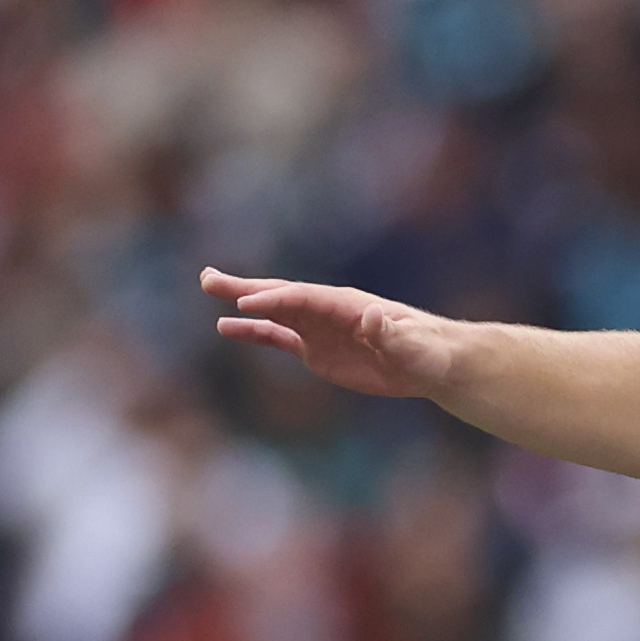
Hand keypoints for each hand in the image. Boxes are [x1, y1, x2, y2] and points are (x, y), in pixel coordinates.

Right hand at [198, 269, 449, 403]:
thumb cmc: (426, 352)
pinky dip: (252, 331)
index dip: (274, 300)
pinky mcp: (315, 349)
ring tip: (209, 289)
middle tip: (208, 279)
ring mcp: (318, 328)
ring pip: (272, 312)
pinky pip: (277, 337)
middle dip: (245, 287)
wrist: (431, 362)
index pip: (302, 298)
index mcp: (346, 305)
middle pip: (280, 294)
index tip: (244, 304)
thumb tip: (373, 316)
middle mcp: (326, 311)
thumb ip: (390, 333)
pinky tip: (226, 327)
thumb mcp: (412, 346)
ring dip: (241, 303)